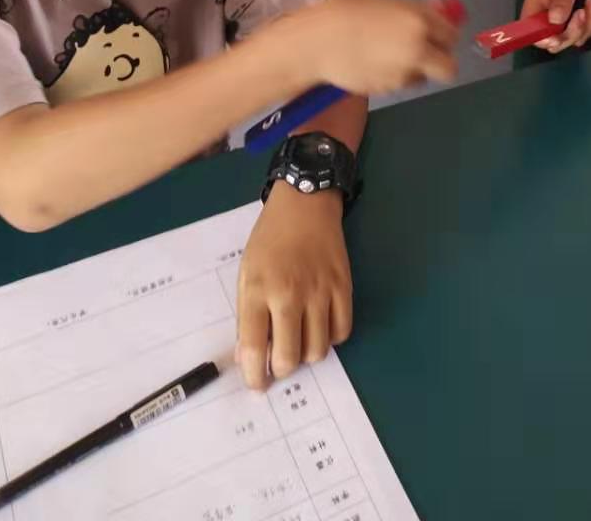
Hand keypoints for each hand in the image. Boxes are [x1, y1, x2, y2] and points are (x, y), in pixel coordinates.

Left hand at [237, 185, 349, 387]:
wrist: (304, 205)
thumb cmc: (269, 240)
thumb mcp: (246, 274)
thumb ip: (247, 316)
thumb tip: (249, 358)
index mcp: (258, 290)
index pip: (253, 349)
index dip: (254, 376)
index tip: (257, 384)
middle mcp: (289, 294)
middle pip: (288, 358)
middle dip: (281, 370)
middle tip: (279, 362)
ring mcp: (320, 291)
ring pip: (318, 351)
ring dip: (306, 355)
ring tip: (300, 341)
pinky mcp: (343, 287)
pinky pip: (342, 332)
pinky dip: (331, 338)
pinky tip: (320, 326)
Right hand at [303, 0, 459, 92]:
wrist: (316, 42)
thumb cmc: (344, 12)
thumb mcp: (383, 1)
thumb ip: (413, 9)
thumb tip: (438, 8)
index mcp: (417, 20)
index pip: (451, 33)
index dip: (444, 34)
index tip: (435, 33)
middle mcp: (417, 48)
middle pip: (448, 66)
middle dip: (441, 60)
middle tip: (425, 51)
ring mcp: (403, 73)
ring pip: (424, 77)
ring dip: (416, 68)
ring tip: (390, 55)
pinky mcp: (389, 89)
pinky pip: (401, 82)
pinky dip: (395, 75)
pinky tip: (375, 63)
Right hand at [520, 0, 590, 53]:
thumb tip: (555, 20)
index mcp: (535, 10)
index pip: (534, 36)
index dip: (547, 41)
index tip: (561, 35)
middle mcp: (547, 21)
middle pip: (559, 42)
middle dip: (576, 30)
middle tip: (584, 9)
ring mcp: (564, 23)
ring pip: (578, 38)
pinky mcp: (579, 21)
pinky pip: (590, 30)